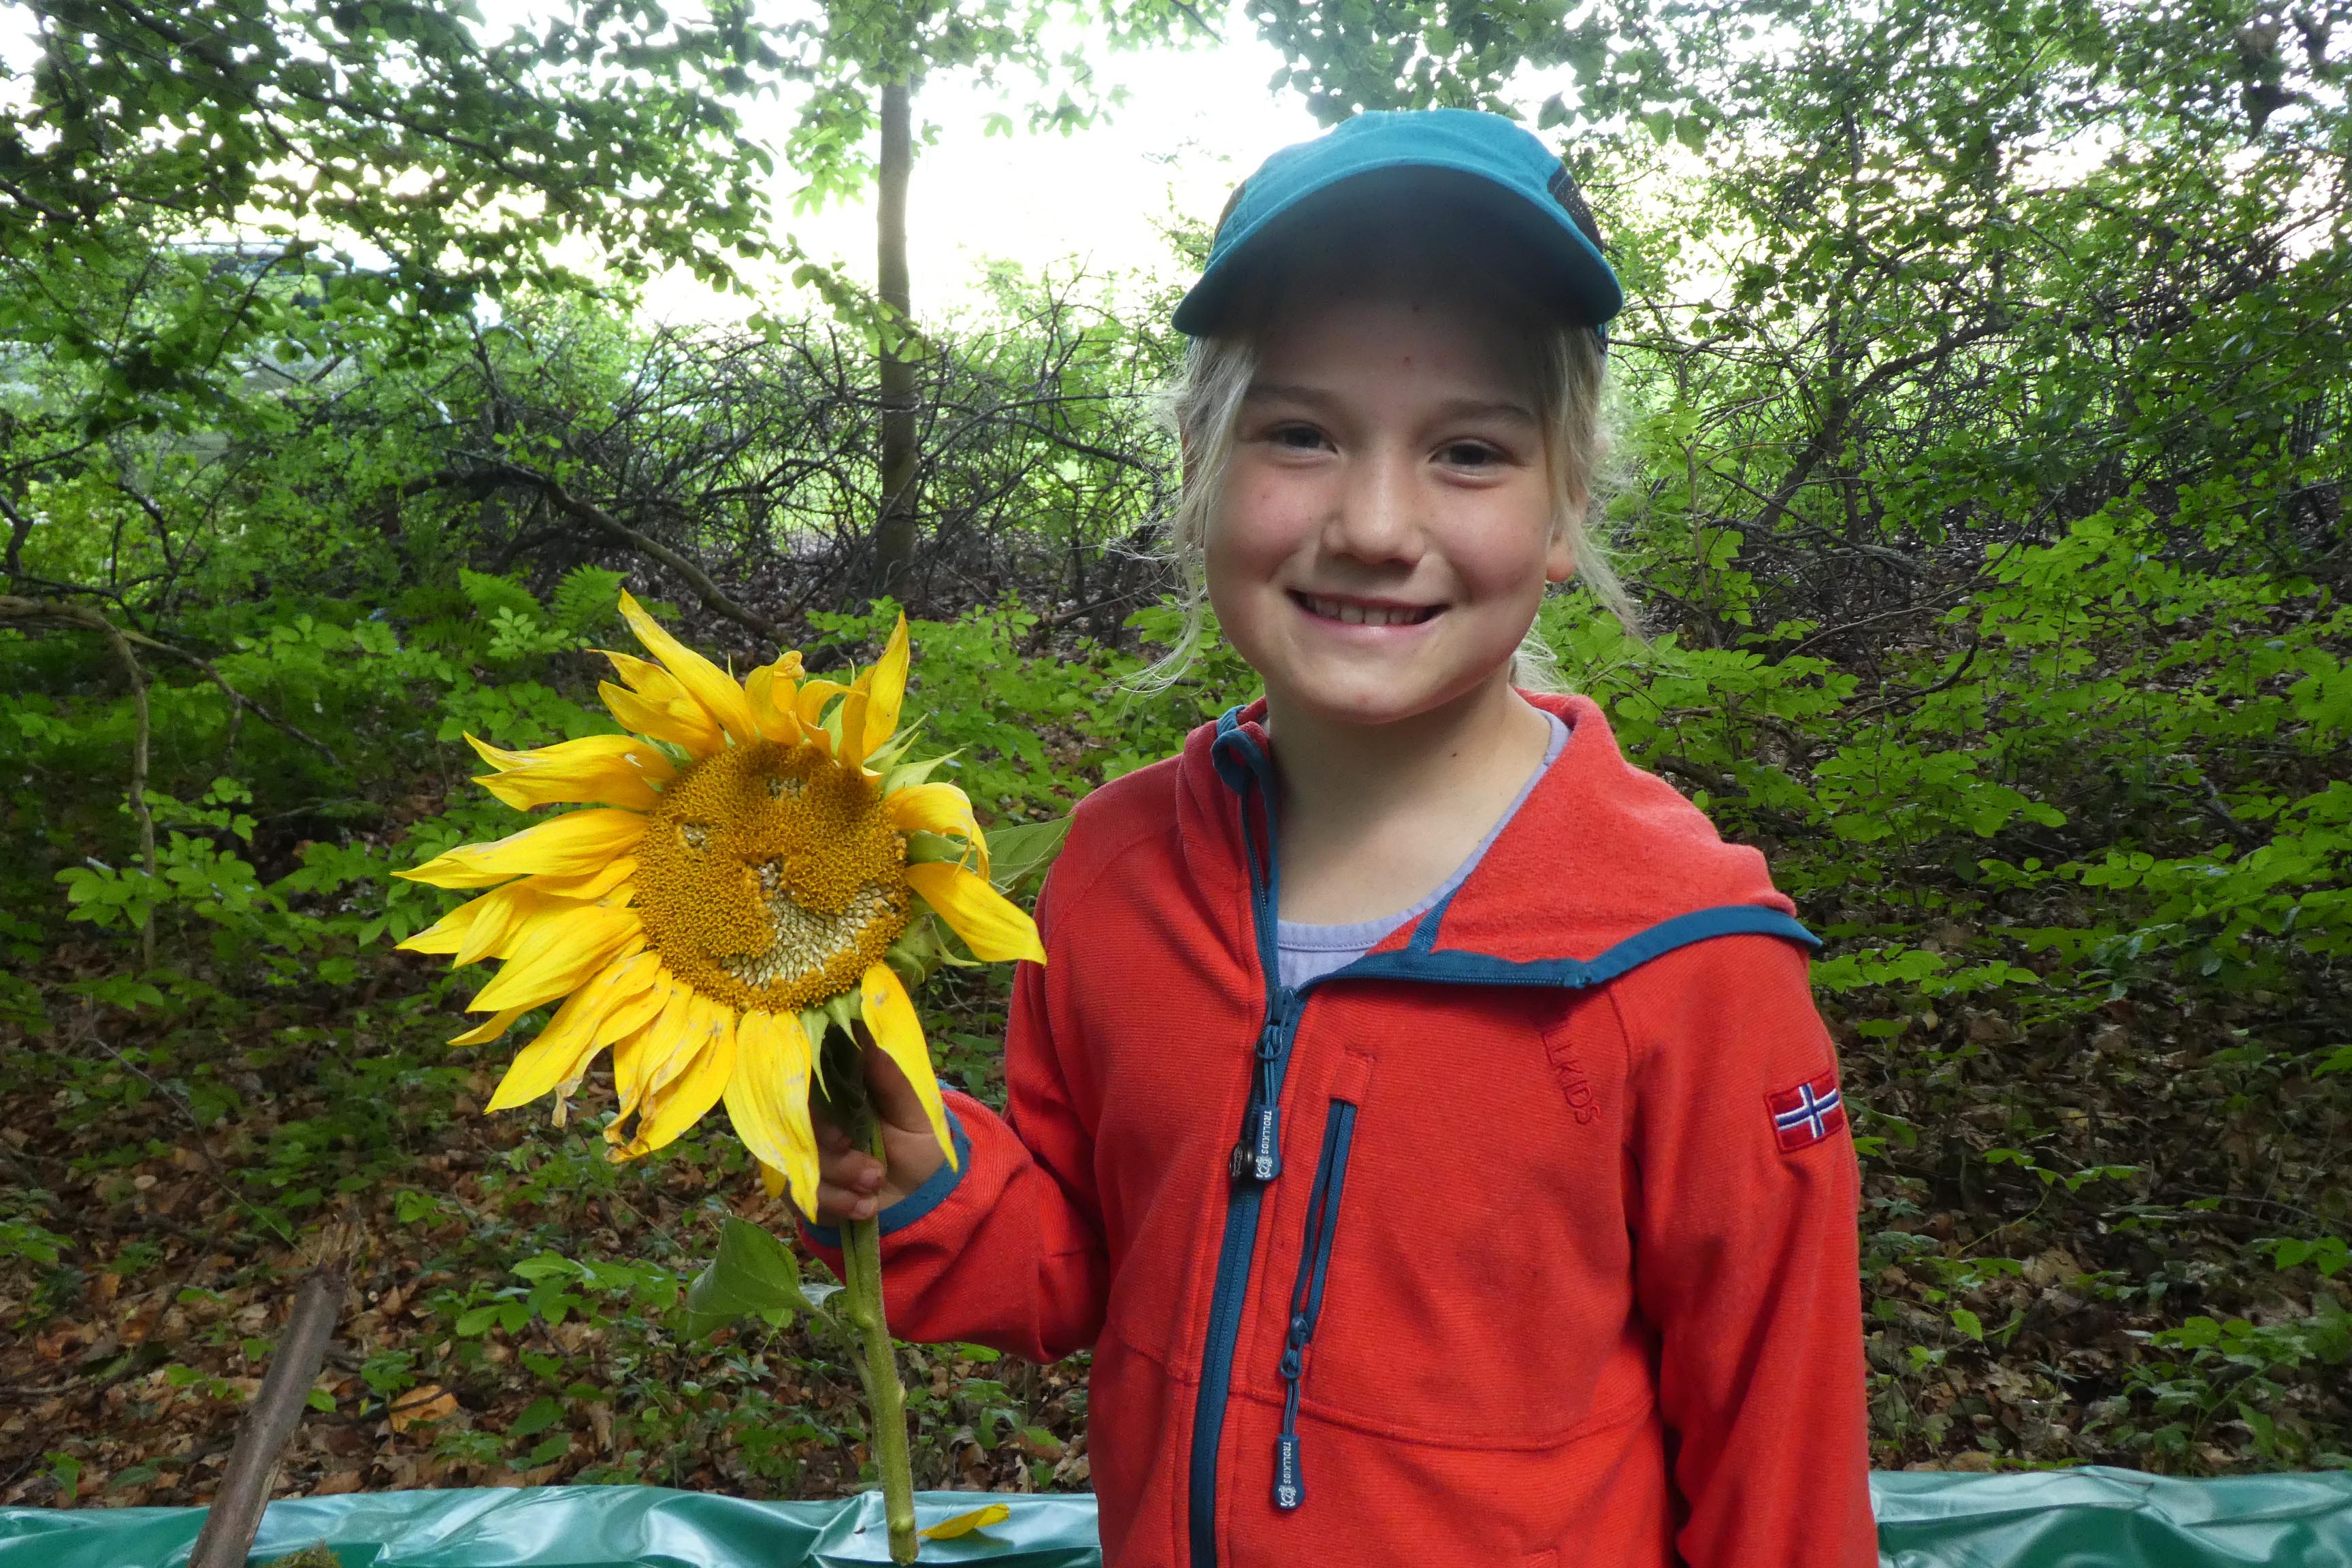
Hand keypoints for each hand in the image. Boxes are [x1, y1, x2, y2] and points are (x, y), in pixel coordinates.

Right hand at [810, 1043, 947, 1225]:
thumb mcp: (914, 1113)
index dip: (815, 1112)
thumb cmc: (919, 1145)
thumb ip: (889, 1079)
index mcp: (837, 1094)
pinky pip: (805, 1198)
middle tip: (874, 1171)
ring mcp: (806, 1157)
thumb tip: (865, 1032)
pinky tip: (866, 1207)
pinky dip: (838, 1205)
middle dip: (835, 1158)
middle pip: (796, 1132)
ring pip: (800, 1166)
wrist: (924, 1199)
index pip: (805, 1088)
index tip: (843, 1136)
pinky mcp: (805, 1191)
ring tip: (876, 1187)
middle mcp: (814, 1122)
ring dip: (842, 1182)